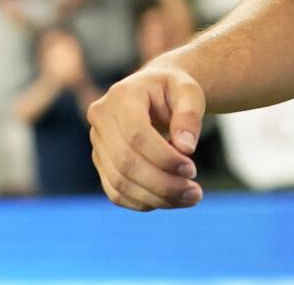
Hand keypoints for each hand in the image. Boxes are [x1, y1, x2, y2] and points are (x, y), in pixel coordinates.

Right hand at [87, 65, 204, 210]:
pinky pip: (117, 193)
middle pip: (126, 162)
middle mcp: (101, 119)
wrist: (155, 92)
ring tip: (190, 197)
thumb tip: (186, 148)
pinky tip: (171, 199)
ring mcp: (97, 144)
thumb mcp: (189, 92)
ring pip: (120, 182)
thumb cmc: (174, 91)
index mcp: (121, 95)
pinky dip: (144, 202)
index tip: (192, 170)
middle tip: (195, 192)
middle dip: (162, 183)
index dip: (163, 157)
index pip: (136, 134)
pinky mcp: (102, 164)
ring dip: (156, 197)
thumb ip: (189, 115)